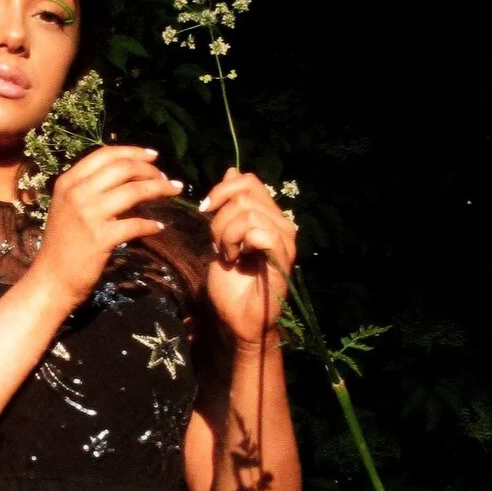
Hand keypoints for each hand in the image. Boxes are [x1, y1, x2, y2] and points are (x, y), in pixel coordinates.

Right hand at [31, 144, 184, 306]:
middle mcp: (77, 193)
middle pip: (123, 168)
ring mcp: (88, 215)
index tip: (154, 156)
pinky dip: (152, 225)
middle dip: (151, 170)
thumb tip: (130, 177)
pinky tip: (159, 227)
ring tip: (173, 192)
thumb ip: (91, 189)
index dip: (134, 152)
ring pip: (134, 191)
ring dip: (159, 189)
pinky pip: (136, 224)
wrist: (51, 279)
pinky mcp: (100, 238)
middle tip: (166, 178)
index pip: (105, 154)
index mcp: (68, 181)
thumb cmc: (62, 243)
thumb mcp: (68, 207)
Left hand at [199, 168, 297, 345]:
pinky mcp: (282, 257)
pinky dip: (239, 243)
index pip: (248, 180)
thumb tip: (232, 171)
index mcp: (268, 216)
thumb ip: (228, 206)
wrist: (238, 319)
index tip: (206, 211)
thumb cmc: (232, 284)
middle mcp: (281, 223)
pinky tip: (238, 260)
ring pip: (248, 213)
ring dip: (226, 234)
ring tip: (229, 255)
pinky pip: (260, 232)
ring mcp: (285, 240)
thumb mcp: (222, 236)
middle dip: (220, 218)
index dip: (222, 190)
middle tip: (219, 244)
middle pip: (244, 194)